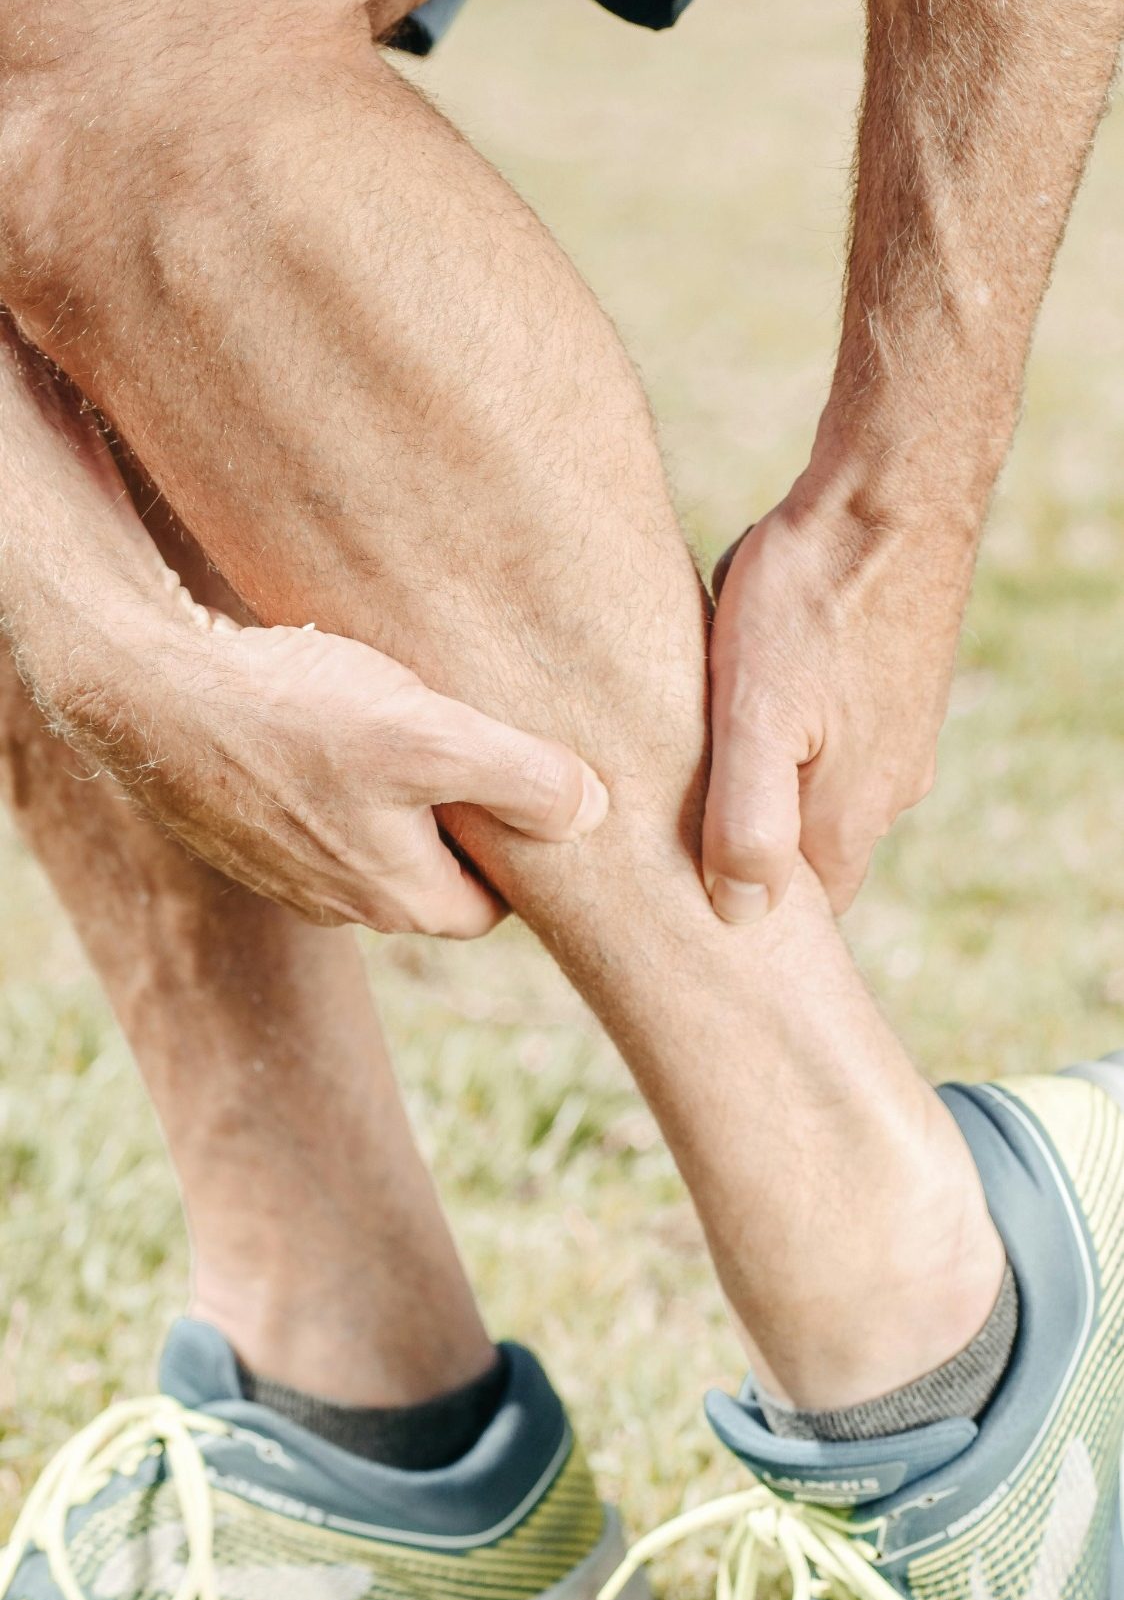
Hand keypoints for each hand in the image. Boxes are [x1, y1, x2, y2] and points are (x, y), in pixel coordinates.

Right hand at [1, 356, 607, 939]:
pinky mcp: (245, 824)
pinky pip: (317, 809)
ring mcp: (286, 867)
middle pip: (435, 873)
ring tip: (409, 715)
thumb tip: (595, 813)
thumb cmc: (293, 713)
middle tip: (481, 743)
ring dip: (398, 791)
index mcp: (400, 897)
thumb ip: (524, 779)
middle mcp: (341, 902)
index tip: (533, 788)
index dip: (521, 852)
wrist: (148, 692)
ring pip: (375, 838)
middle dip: (463, 821)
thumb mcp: (430, 739)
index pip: (494, 908)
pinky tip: (335, 709)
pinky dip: (338, 771)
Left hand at [704, 487, 973, 918]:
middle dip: (742, 848)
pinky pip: (831, 735)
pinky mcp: (895, 687)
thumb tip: (740, 915)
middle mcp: (889, 789)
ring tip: (697, 745)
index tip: (677, 897)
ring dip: (760, 780)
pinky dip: (784, 730)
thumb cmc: (812, 597)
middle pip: (806, 856)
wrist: (892, 492)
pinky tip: (745, 687)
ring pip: (815, 790)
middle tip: (670, 821)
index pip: (799, 916)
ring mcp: (900, 736)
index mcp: (851, 816)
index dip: (739, 916)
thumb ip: (748, 820)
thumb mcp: (756, 713)